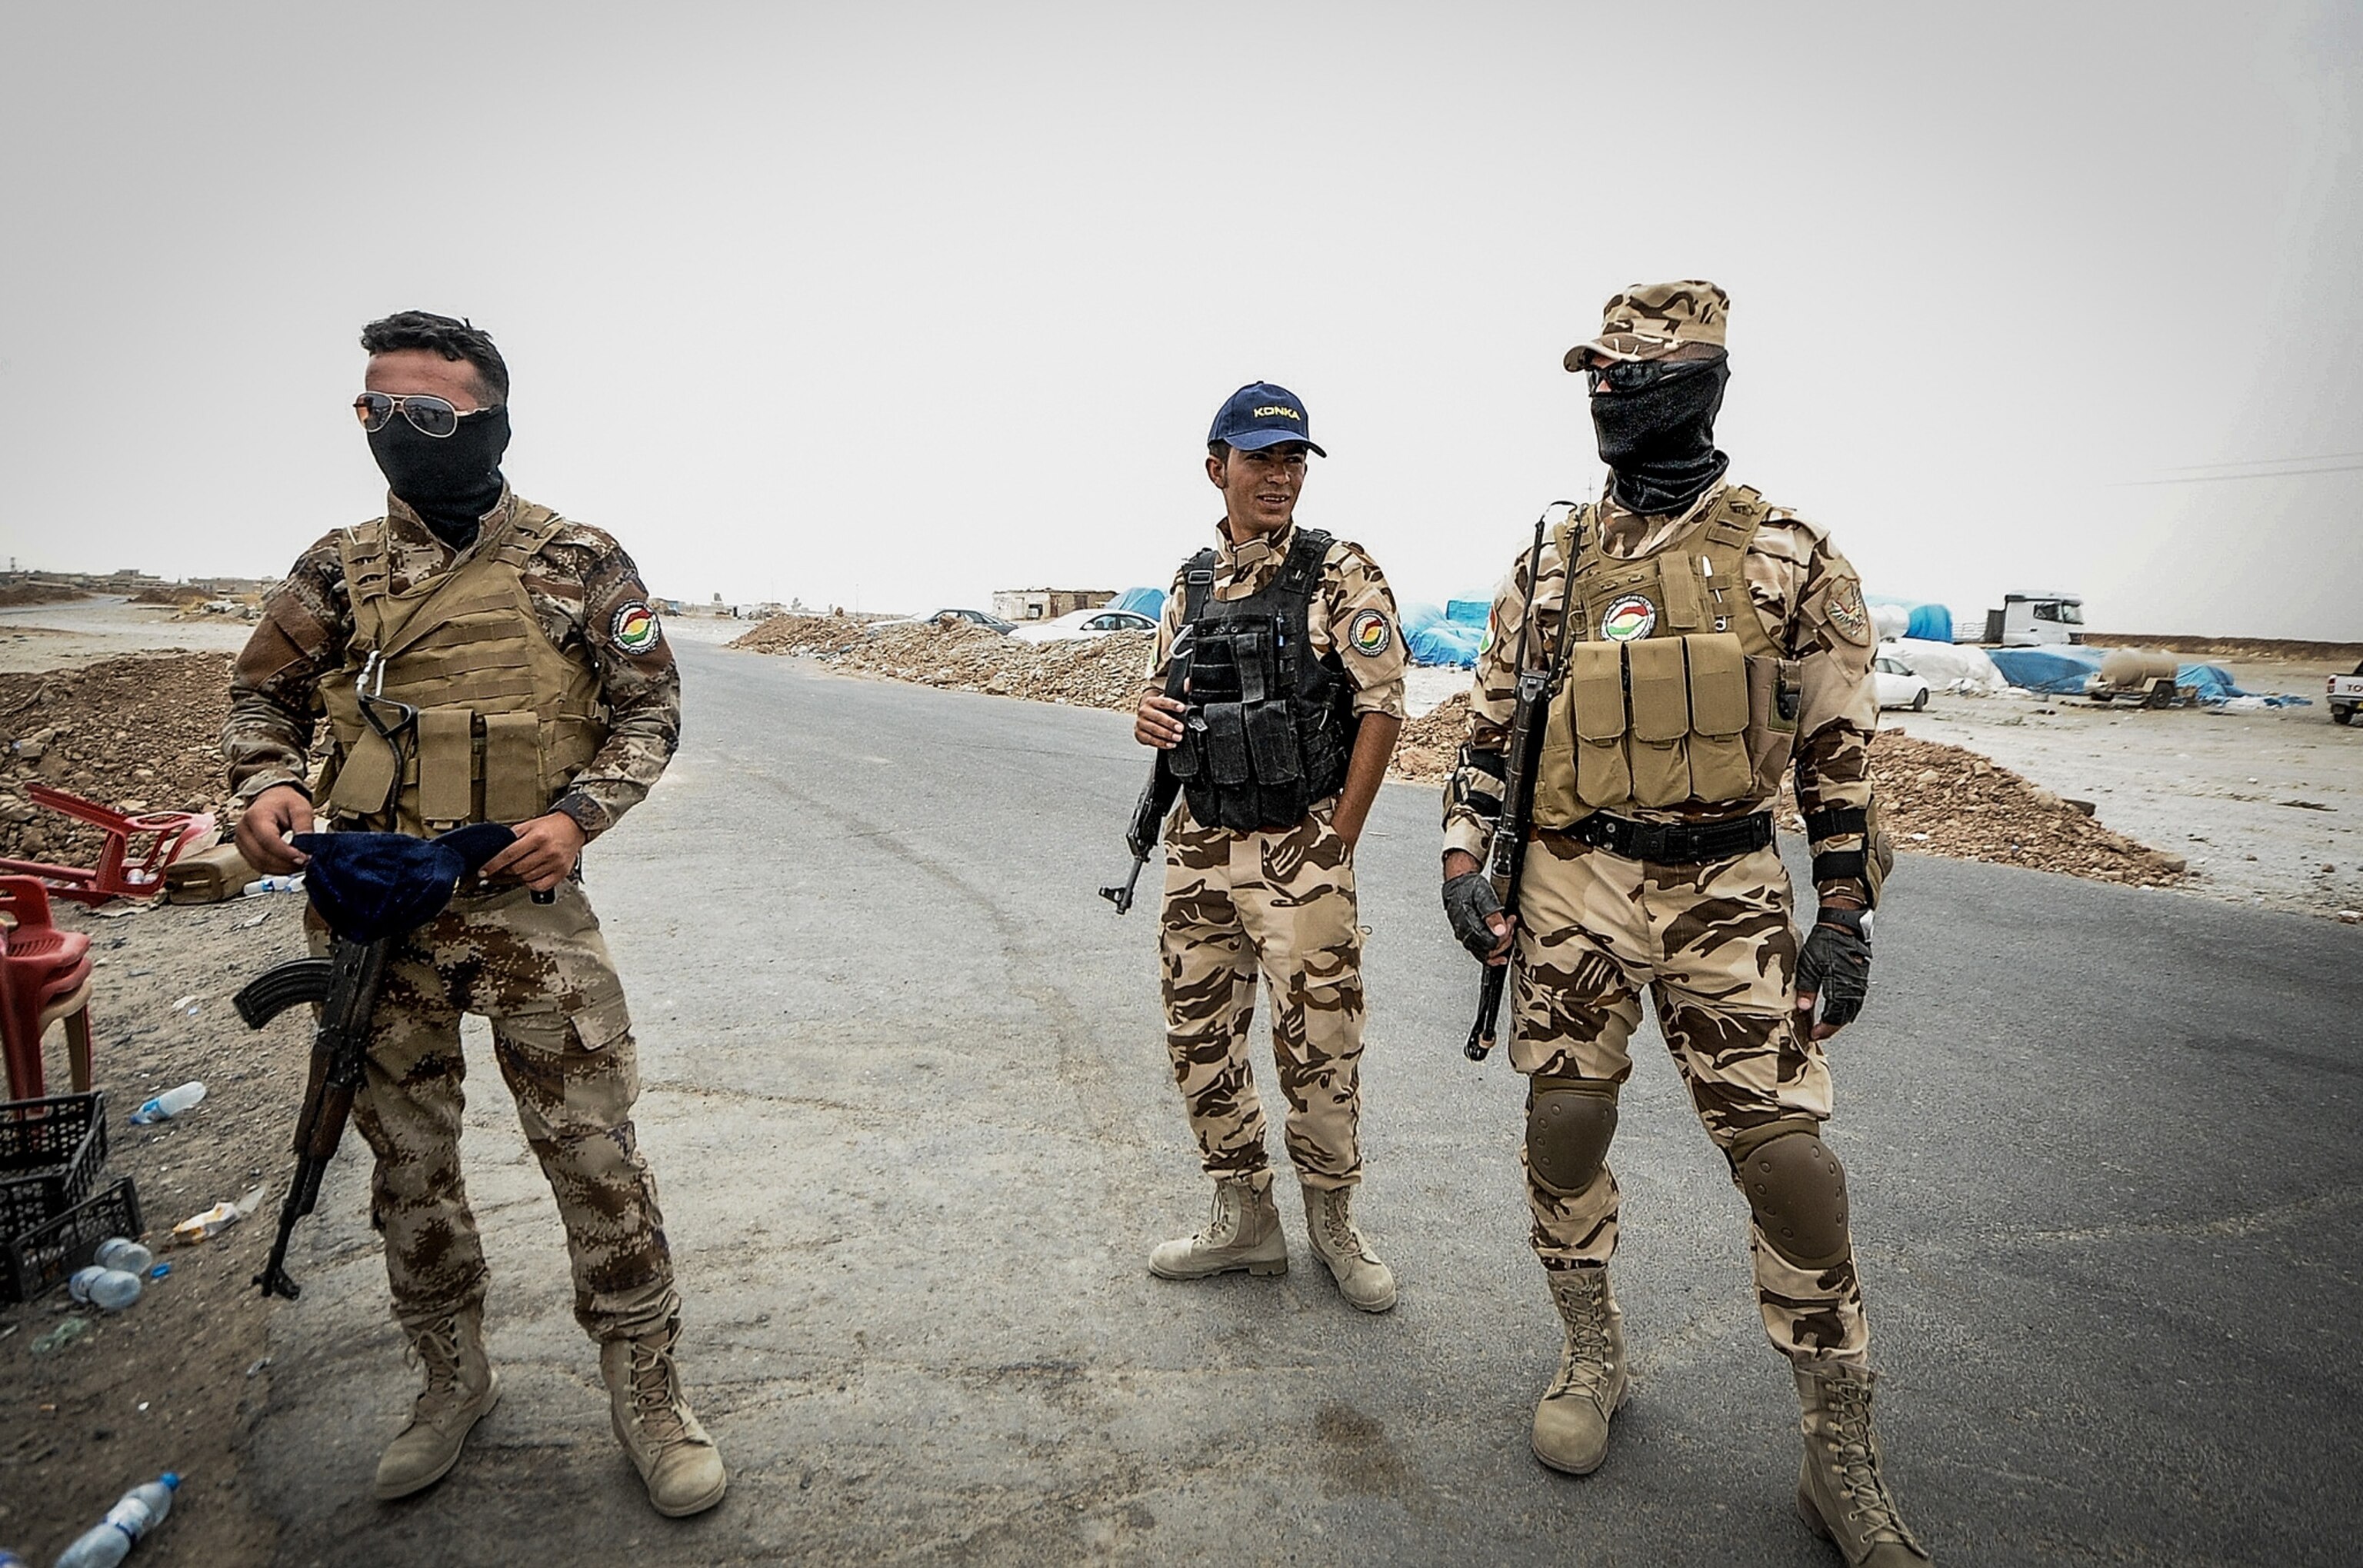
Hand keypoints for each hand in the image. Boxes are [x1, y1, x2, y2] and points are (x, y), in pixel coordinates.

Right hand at [234, 785, 313, 874]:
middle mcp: (244, 830)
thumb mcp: (300, 808)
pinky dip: (275, 869)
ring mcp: (241, 842)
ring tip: (299, 864)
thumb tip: (307, 847)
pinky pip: (258, 866)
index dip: (287, 853)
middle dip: (286, 864)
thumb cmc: (284, 803)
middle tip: (305, 863)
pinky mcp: (244, 851)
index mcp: (256, 816)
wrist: (273, 799)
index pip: (268, 841)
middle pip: (262, 856)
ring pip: (259, 864)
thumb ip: (304, 826)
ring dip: (281, 869)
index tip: (304, 858)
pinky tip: (288, 865)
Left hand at [481, 811, 586, 892]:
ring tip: (513, 871)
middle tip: (496, 871)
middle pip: (517, 869)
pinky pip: (540, 885)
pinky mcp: (562, 872)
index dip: (493, 865)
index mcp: (538, 837)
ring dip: (516, 877)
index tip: (483, 871)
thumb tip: (494, 850)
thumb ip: (512, 837)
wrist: (574, 827)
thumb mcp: (529, 825)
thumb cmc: (551, 826)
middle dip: (503, 872)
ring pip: (527, 878)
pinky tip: (528, 877)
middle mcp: (548, 851)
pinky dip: (530, 883)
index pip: (509, 855)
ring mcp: (556, 864)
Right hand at [1135, 692, 1185, 748]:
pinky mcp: (1139, 734)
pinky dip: (1161, 743)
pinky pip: (1150, 739)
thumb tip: (1188, 683)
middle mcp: (1144, 711)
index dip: (1172, 705)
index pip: (1162, 701)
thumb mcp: (1168, 701)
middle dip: (1170, 723)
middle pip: (1158, 717)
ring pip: (1154, 729)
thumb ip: (1180, 692)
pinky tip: (1170, 744)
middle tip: (1180, 728)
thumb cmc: (1159, 710)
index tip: (1182, 708)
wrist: (1144, 718)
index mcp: (1151, 701)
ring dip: (1167, 734)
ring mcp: (1140, 723)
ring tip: (1177, 737)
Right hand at [1442, 853, 1514, 963]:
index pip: (1491, 943)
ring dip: (1500, 944)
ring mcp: (1465, 937)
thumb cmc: (1468, 887)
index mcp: (1469, 925)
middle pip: (1489, 950)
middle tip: (1509, 923)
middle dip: (1504, 939)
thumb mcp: (1483, 895)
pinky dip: (1493, 955)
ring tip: (1506, 929)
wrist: (1458, 883)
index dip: (1504, 935)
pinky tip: (1500, 956)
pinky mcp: (1468, 937)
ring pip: (1485, 954)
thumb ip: (1491, 913)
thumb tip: (1499, 931)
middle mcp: (1465, 935)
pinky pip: (1480, 953)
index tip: (1509, 921)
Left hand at [1795, 913, 1871, 1040]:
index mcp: (1841, 987)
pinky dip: (1846, 1009)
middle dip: (1832, 1027)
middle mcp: (1854, 989)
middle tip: (1819, 1032)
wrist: (1844, 925)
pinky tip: (1838, 1008)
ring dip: (1840, 1019)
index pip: (1835, 1018)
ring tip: (1827, 1024)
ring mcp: (1860, 984)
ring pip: (1852, 1010)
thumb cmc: (1825, 942)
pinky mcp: (1861, 978)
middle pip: (1845, 1017)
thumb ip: (1807, 988)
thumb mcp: (1809, 964)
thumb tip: (1803, 1008)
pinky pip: (1855, 1000)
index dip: (1825, 1029)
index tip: (1814, 1035)